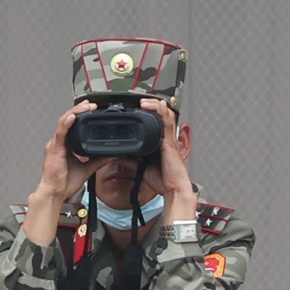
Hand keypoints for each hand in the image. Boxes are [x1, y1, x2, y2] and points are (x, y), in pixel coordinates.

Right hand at [20, 102, 112, 245]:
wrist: (55, 192)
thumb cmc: (65, 181)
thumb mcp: (88, 168)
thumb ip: (100, 159)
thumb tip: (113, 153)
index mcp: (66, 144)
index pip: (73, 124)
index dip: (82, 114)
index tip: (93, 108)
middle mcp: (59, 141)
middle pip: (69, 119)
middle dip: (80, 109)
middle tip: (93, 104)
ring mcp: (55, 144)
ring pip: (64, 121)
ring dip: (75, 112)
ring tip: (86, 106)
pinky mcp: (54, 149)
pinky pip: (60, 132)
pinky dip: (67, 123)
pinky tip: (73, 117)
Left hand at [138, 98, 196, 220]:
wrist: (172, 188)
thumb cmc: (162, 179)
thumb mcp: (139, 166)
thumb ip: (129, 158)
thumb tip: (116, 154)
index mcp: (156, 141)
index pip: (151, 122)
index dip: (145, 113)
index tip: (132, 108)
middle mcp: (163, 137)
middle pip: (158, 115)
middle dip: (150, 106)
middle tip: (137, 101)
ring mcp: (168, 138)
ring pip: (164, 115)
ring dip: (154, 106)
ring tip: (143, 101)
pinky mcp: (170, 141)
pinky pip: (168, 122)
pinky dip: (161, 112)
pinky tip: (156, 106)